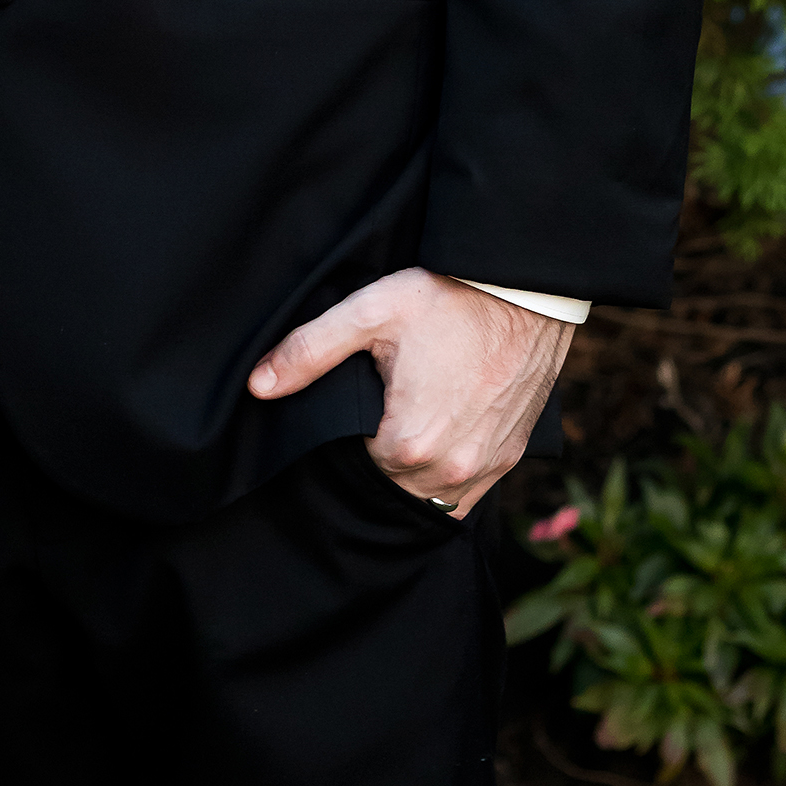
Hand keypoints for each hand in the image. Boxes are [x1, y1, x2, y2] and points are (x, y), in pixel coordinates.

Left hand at [247, 267, 571, 516]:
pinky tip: (443, 429)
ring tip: (413, 413)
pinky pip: (468, 490)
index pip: (357, 464)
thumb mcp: (371, 312)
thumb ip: (310, 350)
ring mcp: (485, 469)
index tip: (363, 396)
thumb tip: (259, 386)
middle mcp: (450, 470)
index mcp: (409, 445)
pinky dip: (450, 470)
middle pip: (392, 482)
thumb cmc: (449, 298)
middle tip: (388, 398)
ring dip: (415, 467)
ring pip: (430, 493)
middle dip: (382, 450)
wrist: (526, 291)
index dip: (353, 431)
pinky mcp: (510, 458)